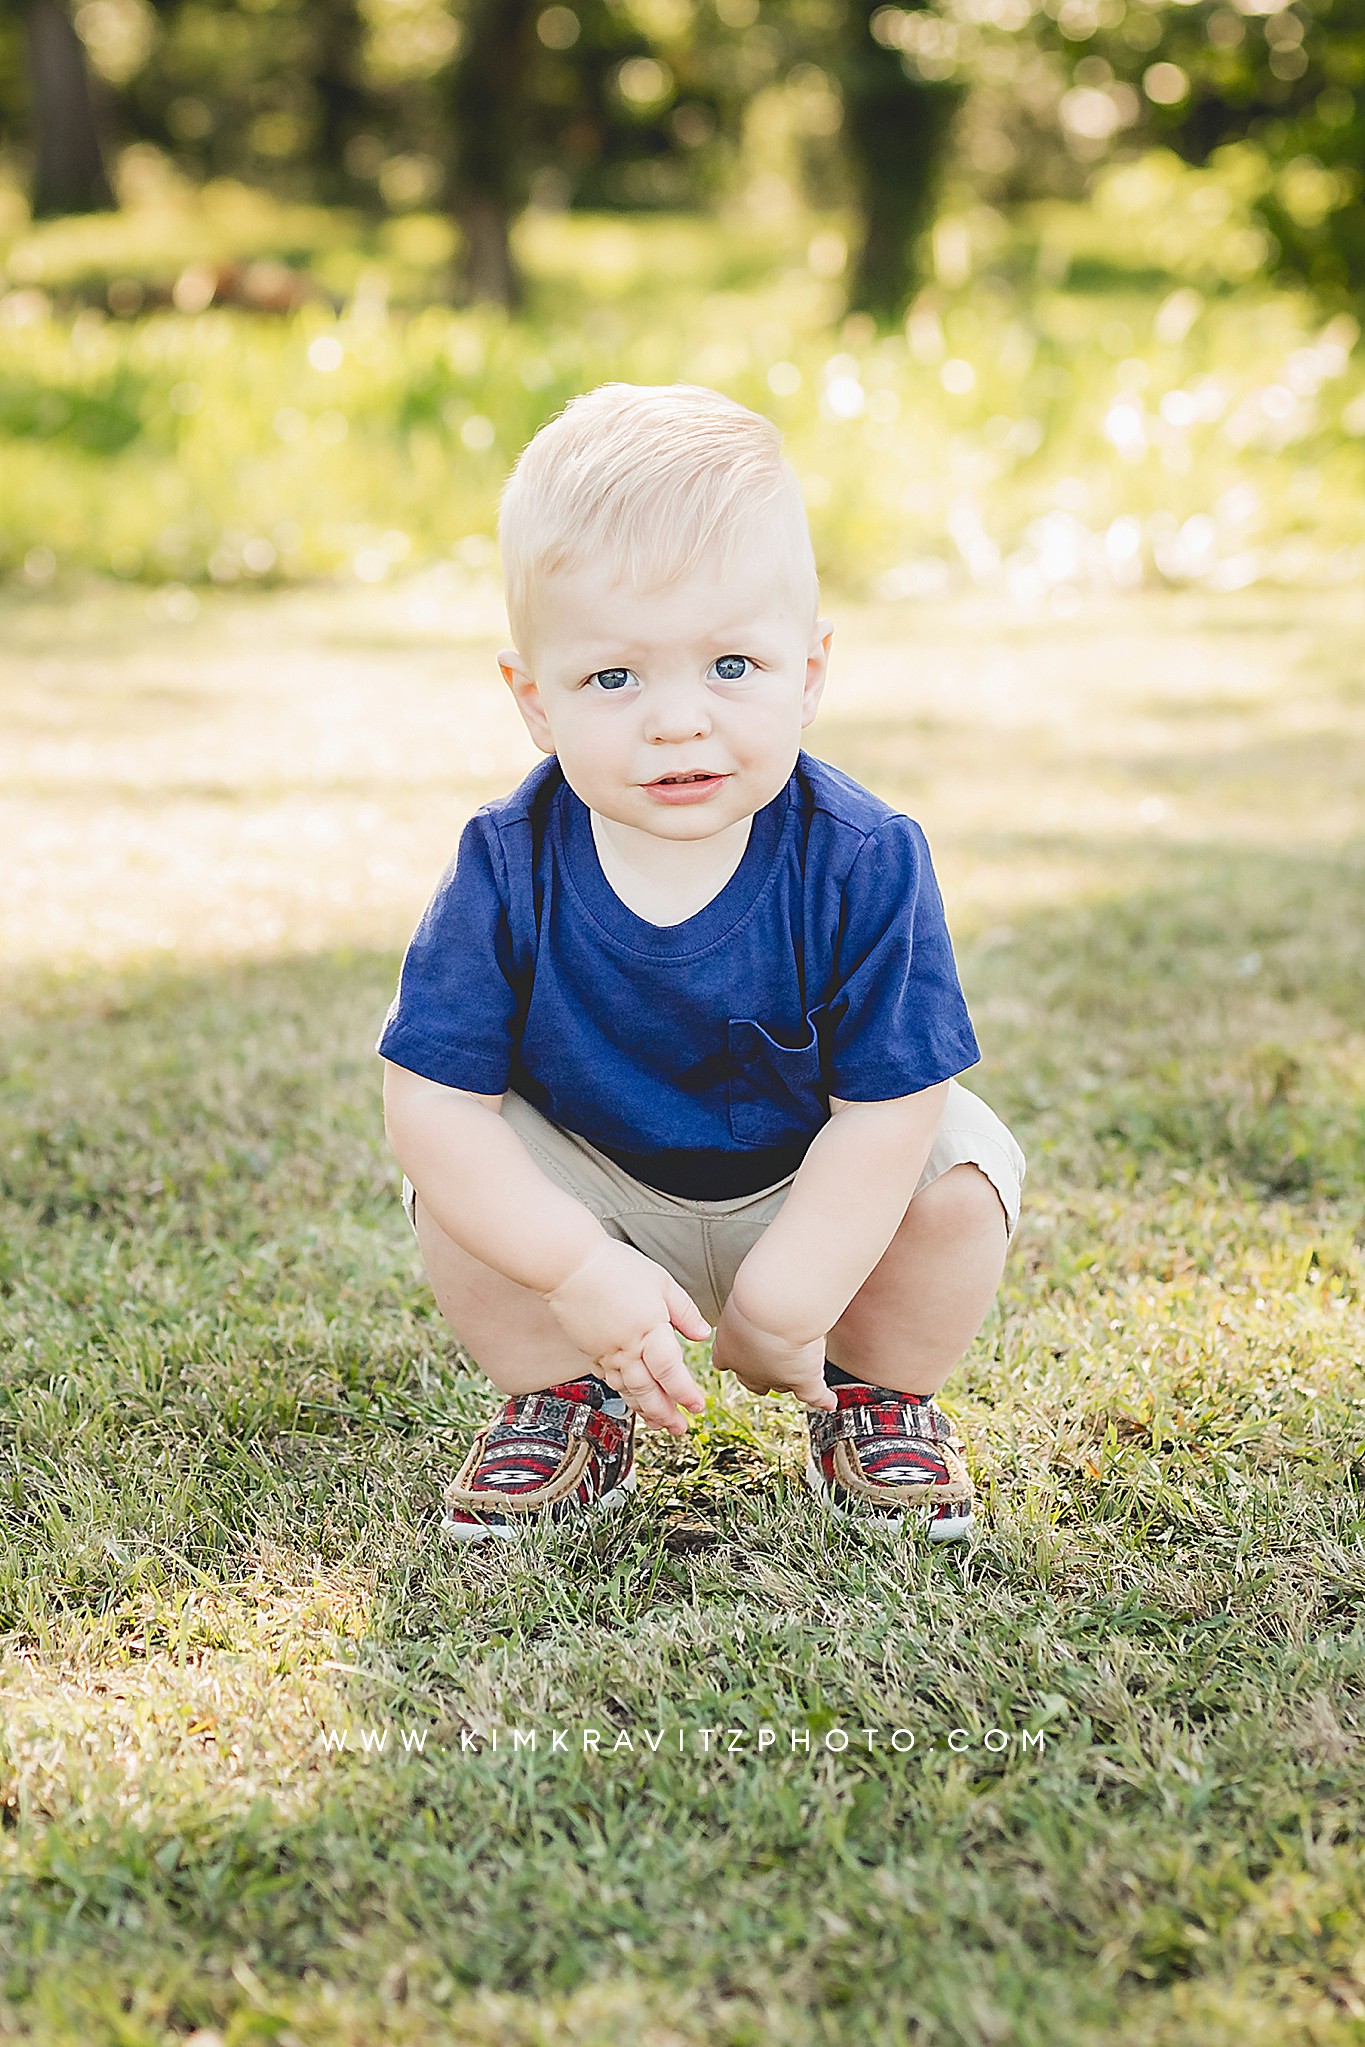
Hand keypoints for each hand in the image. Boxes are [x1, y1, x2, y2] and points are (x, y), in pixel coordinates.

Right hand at [544, 1239, 708, 1434]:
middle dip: (665, 1414)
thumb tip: (702, 1334)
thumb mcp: (661, 1282)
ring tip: (658, 1423)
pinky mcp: (589, 1351)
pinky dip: (623, 1394)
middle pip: (648, 1391)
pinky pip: (609, 1380)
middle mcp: (627, 1349)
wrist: (568, 1265)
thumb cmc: (616, 1267)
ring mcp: (605, 1353)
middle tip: (680, 1429)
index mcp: (649, 1331)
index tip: (698, 1407)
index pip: (671, 1372)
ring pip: (627, 1390)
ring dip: (645, 1410)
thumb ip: (684, 1311)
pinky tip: (631, 1398)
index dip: (685, 1394)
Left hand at [712, 1292, 835, 1410]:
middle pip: (753, 1380)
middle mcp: (748, 1369)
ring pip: (782, 1384)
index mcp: (727, 1348)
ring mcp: (776, 1378)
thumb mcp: (742, 1294)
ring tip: (800, 1369)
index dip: (736, 1356)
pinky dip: (822, 1399)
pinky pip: (813, 1395)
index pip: (725, 1360)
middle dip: (761, 1371)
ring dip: (790, 1377)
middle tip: (771, 1358)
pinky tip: (829, 1402)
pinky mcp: (802, 1381)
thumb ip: (748, 1298)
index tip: (742, 1347)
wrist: (775, 1308)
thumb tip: (756, 1283)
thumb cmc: (756, 1294)